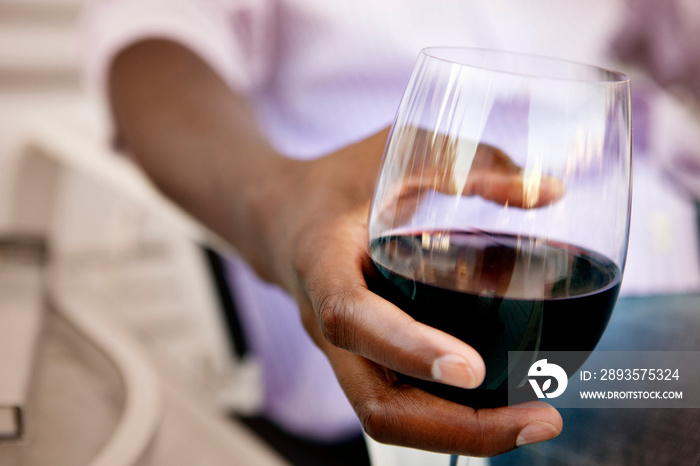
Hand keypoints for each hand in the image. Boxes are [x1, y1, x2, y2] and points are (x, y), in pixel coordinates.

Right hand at [109, 41, 561, 455]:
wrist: (279, 216)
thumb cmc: (338, 180)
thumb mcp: (395, 151)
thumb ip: (467, 163)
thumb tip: (549, 192)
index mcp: (322, 264)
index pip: (352, 319)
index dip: (406, 348)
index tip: (472, 369)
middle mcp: (326, 322)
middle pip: (376, 403)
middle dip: (458, 427)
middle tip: (542, 419)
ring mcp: (341, 350)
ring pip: (388, 416)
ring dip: (460, 434)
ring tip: (536, 421)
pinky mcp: (361, 357)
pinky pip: (398, 401)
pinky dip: (449, 418)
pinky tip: (502, 403)